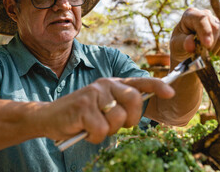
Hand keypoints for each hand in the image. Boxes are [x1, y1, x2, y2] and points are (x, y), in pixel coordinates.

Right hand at [35, 77, 173, 143]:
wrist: (49, 116)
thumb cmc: (81, 114)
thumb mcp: (102, 106)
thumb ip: (120, 106)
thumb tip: (138, 112)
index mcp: (112, 84)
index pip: (139, 83)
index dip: (157, 86)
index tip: (171, 93)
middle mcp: (105, 84)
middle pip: (134, 101)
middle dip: (130, 119)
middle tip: (116, 125)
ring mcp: (94, 95)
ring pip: (118, 119)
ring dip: (108, 130)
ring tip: (94, 126)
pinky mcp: (83, 107)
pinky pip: (101, 130)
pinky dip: (94, 137)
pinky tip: (84, 130)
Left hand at [170, 8, 219, 61]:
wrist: (185, 49)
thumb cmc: (179, 44)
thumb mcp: (176, 44)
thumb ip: (183, 43)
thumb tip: (191, 44)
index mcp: (191, 14)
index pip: (201, 19)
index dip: (206, 32)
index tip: (207, 45)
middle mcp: (205, 14)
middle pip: (215, 27)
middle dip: (211, 42)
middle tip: (204, 54)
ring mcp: (215, 21)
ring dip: (216, 47)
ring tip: (206, 53)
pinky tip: (212, 53)